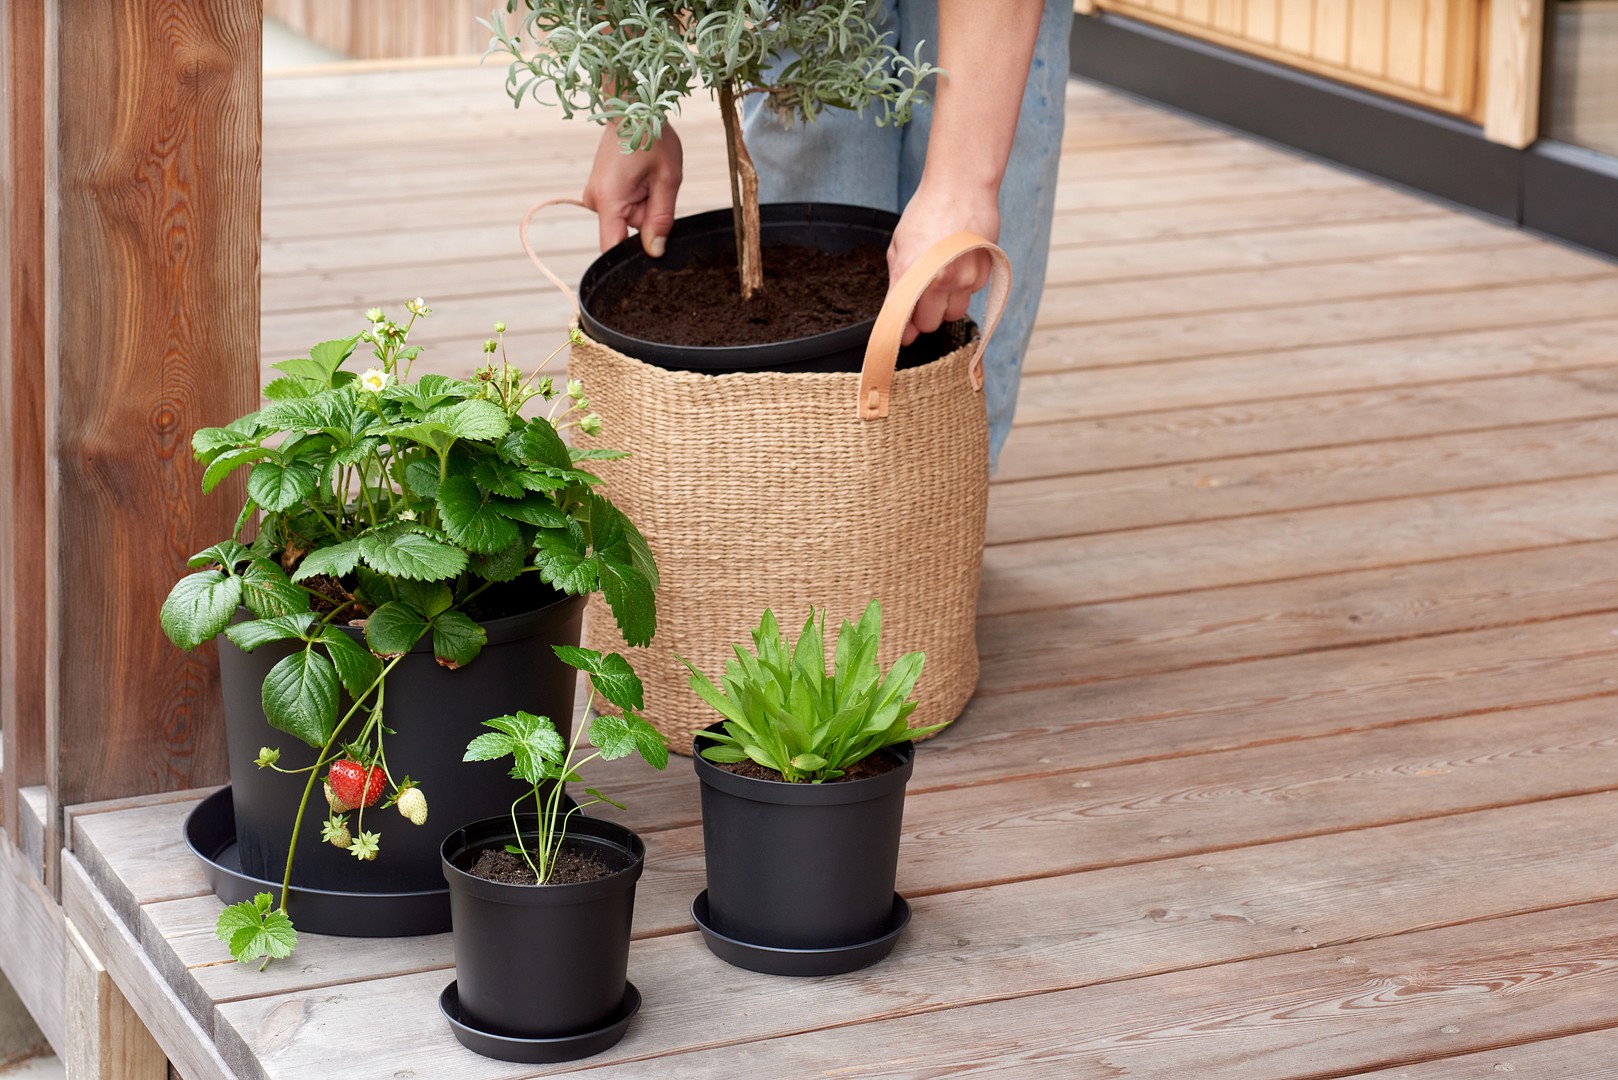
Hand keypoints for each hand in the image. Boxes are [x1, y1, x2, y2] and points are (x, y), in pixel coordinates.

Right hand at [582, 122, 683, 255]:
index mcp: (609, 200)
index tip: (652, 254)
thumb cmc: (652, 136)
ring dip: (643, 206)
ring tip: (648, 178)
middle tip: (657, 188)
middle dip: (648, 219)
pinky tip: (640, 178)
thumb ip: (662, 220)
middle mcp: (594, 201)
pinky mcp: (598, 192)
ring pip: (626, 220)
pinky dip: (636, 199)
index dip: (633, 259)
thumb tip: (655, 252)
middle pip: (626, 233)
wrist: (631, 106)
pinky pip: (621, 208)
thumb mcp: (668, 179)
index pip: (612, 250)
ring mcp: (593, 196)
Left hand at [887, 177, 1000, 344]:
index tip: (902, 335)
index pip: (904, 321)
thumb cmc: (926, 212)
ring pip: (954, 312)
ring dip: (946, 303)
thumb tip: (898, 317)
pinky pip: (972, 293)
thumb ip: (897, 284)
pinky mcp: (984, 272)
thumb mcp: (899, 246)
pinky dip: (965, 286)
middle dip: (925, 315)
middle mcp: (939, 281)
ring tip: (943, 277)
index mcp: (911, 274)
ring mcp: (966, 278)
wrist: (961, 186)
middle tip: (923, 297)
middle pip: (931, 323)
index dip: (903, 331)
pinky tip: (960, 262)